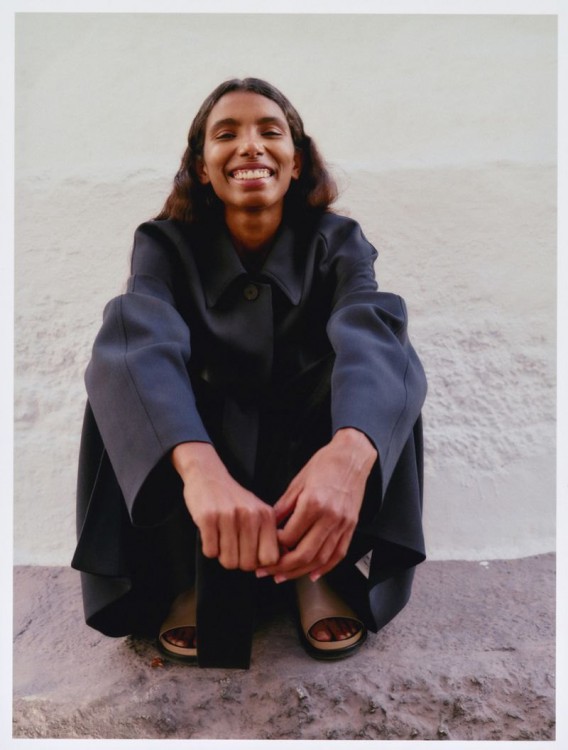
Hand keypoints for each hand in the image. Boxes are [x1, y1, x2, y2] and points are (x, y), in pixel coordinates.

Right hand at [171, 442, 279, 571]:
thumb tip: (275, 566)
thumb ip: (268, 536)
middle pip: (247, 564)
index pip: (271, 558)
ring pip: (228, 561)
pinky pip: (210, 552)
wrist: (208, 475)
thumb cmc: (234, 500)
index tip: (250, 556)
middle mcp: (251, 515)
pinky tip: (211, 533)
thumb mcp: (258, 512)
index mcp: (266, 515)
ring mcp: (229, 516)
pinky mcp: (208, 517)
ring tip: (221, 539)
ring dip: (222, 556)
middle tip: (232, 547)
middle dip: (237, 561)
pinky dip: (209, 548)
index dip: (259, 563)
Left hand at [256, 428, 376, 582]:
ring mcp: (343, 524)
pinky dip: (325, 568)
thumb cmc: (324, 464)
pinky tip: (312, 574)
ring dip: (300, 572)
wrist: (352, 457)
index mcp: (313, 504)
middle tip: (266, 572)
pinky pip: (339, 554)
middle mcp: (329, 517)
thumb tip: (269, 526)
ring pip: (321, 559)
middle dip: (282, 568)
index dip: (274, 547)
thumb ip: (283, 507)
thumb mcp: (297, 482)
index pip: (289, 537)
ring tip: (283, 576)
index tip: (264, 548)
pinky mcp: (351, 527)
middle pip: (304, 554)